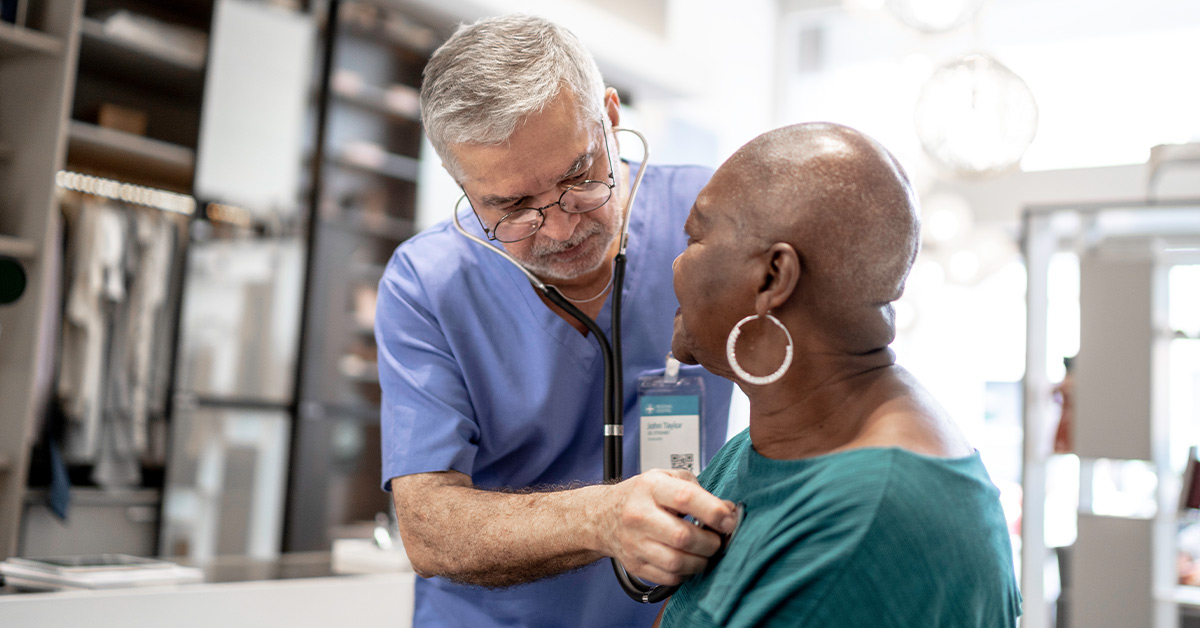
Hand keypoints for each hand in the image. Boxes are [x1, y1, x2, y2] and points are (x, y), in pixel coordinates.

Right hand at [597, 469, 738, 584]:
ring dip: (701, 561)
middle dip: (711, 542)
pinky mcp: (636, 565)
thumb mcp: (667, 478)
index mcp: (651, 488)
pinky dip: (687, 573)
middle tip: (719, 539)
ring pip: (677, 562)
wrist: (603, 516)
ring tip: (706, 552)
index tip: (730, 520)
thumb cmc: (642, 496)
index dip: (713, 511)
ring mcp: (635, 543)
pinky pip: (670, 578)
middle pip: (683, 536)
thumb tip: (728, 511)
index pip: (685, 498)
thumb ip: (699, 491)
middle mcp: (639, 515)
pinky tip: (689, 561)